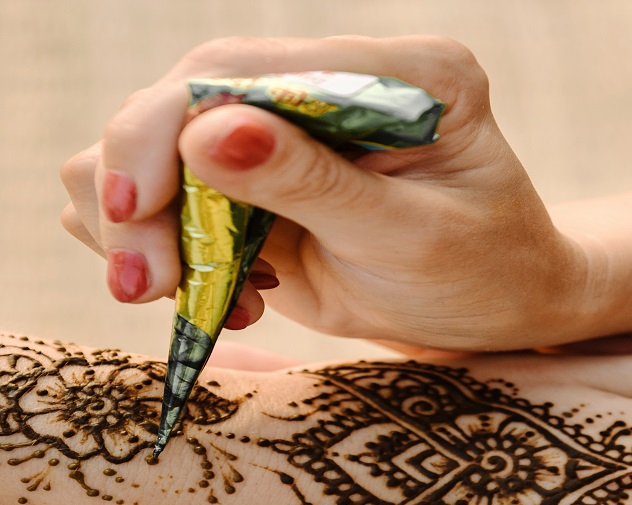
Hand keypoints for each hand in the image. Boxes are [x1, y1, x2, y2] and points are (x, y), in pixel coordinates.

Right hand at [59, 35, 591, 349]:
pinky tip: (218, 297)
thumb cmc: (481, 274)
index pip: (243, 68)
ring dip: (139, 228)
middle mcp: (328, 75)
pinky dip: (158, 249)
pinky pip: (156, 193)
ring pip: (145, 144)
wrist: (495, 307)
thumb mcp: (410, 240)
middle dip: (138, 194)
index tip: (136, 211)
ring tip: (180, 296)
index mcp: (399, 70)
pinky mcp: (249, 168)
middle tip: (144, 287)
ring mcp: (282, 120)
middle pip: (176, 100)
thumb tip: (208, 134)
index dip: (165, 129)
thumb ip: (312, 186)